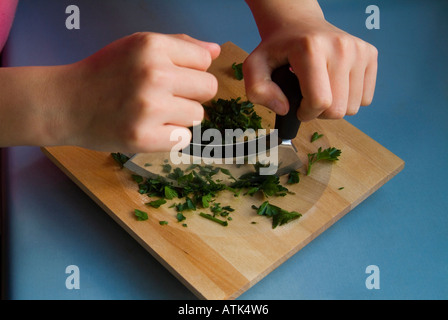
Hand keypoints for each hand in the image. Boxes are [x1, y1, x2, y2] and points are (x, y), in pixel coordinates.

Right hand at [59, 32, 219, 151]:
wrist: (66, 103)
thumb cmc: (105, 73)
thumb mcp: (137, 46)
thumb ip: (179, 45)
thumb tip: (215, 51)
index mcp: (152, 46)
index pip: (205, 61)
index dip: (191, 71)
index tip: (173, 77)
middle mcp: (153, 74)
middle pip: (209, 88)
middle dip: (192, 94)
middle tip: (166, 97)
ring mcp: (149, 108)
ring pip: (198, 115)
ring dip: (180, 117)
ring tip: (153, 113)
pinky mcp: (144, 138)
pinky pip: (184, 139)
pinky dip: (170, 137)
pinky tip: (150, 129)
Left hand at [244, 0, 377, 121]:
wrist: (298, 24)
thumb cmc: (277, 48)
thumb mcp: (254, 66)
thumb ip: (257, 90)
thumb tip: (285, 109)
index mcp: (311, 49)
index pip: (319, 101)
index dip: (306, 113)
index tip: (297, 107)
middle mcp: (340, 47)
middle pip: (338, 109)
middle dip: (320, 113)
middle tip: (308, 98)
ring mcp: (358, 50)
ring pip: (353, 107)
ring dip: (335, 107)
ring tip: (320, 90)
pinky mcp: (370, 54)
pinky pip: (366, 98)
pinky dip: (349, 99)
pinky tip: (335, 85)